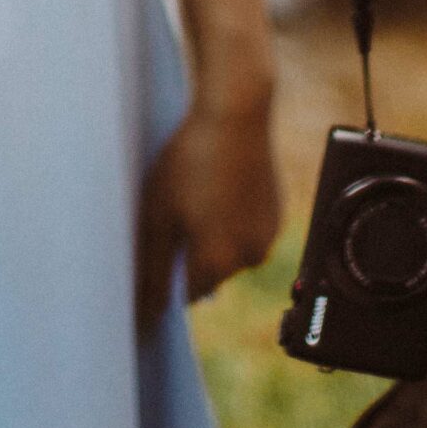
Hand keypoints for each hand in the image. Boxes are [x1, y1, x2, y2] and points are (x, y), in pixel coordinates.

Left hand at [135, 96, 281, 332]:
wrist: (237, 113)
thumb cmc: (189, 160)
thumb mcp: (158, 215)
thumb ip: (153, 269)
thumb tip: (148, 314)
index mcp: (218, 264)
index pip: (187, 295)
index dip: (169, 274)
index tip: (162, 246)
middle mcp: (249, 259)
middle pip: (210, 273)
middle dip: (192, 252)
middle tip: (178, 208)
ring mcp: (268, 236)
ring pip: (231, 250)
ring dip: (215, 234)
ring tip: (200, 191)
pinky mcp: (278, 213)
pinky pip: (248, 229)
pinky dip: (233, 217)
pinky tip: (220, 184)